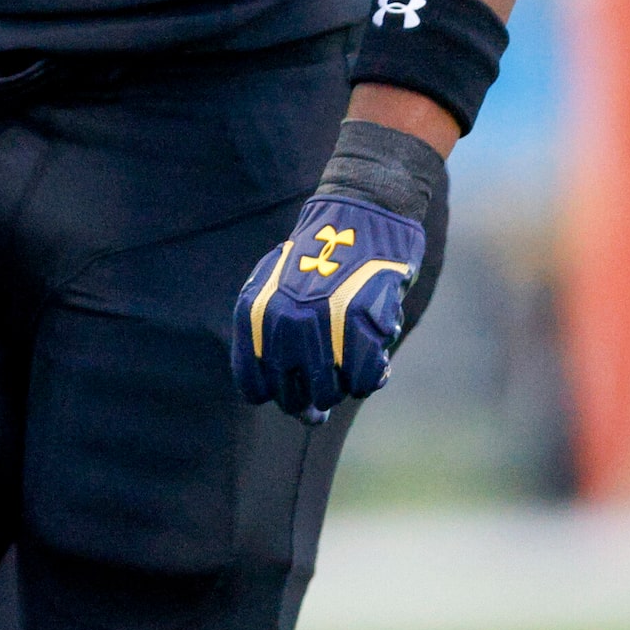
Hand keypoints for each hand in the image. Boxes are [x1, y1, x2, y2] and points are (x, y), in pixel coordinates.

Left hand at [232, 195, 423, 421]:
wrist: (359, 219)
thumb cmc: (319, 260)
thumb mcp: (274, 291)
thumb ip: (273, 344)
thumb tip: (300, 409)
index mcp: (254, 316)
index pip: (254, 387)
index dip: (276, 395)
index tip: (294, 390)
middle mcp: (282, 325)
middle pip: (293, 399)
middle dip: (311, 399)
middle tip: (327, 384)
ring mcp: (321, 328)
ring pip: (330, 393)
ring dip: (343, 384)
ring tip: (351, 356)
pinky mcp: (361, 328)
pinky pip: (365, 382)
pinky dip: (372, 376)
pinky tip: (375, 354)